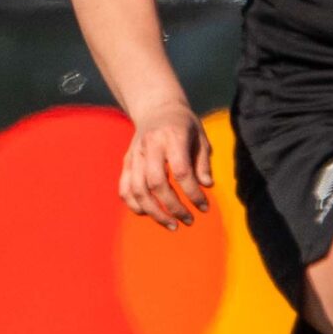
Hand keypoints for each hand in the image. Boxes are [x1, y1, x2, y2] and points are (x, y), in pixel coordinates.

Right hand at [120, 103, 212, 230]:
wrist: (156, 108)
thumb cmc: (184, 125)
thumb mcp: (200, 138)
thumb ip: (203, 162)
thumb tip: (207, 186)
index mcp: (172, 137)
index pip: (181, 171)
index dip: (193, 193)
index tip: (205, 207)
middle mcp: (150, 146)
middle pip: (156, 183)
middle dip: (173, 207)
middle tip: (189, 220)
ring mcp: (135, 155)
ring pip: (138, 190)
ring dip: (155, 212)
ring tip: (173, 225)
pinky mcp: (126, 162)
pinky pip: (125, 189)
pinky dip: (135, 205)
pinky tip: (150, 215)